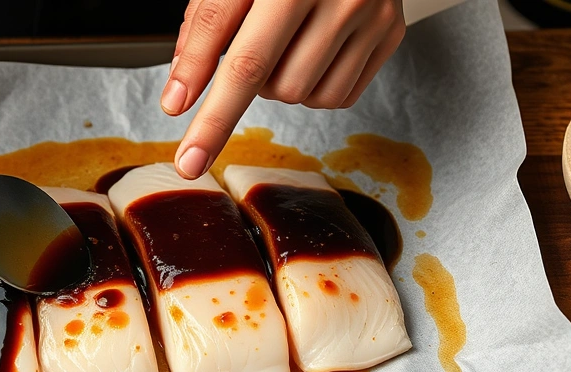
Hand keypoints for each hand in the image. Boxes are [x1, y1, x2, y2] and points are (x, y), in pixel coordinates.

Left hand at [163, 0, 405, 178]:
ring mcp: (369, 13)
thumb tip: (180, 96)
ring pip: (305, 96)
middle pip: (273, 85)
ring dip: (281, 83)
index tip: (190, 159)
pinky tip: (313, 50)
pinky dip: (314, 87)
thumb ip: (204, 28)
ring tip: (285, 40)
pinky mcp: (390, 31)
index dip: (211, 116)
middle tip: (249, 47)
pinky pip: (339, 96)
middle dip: (246, 83)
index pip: (240, 61)